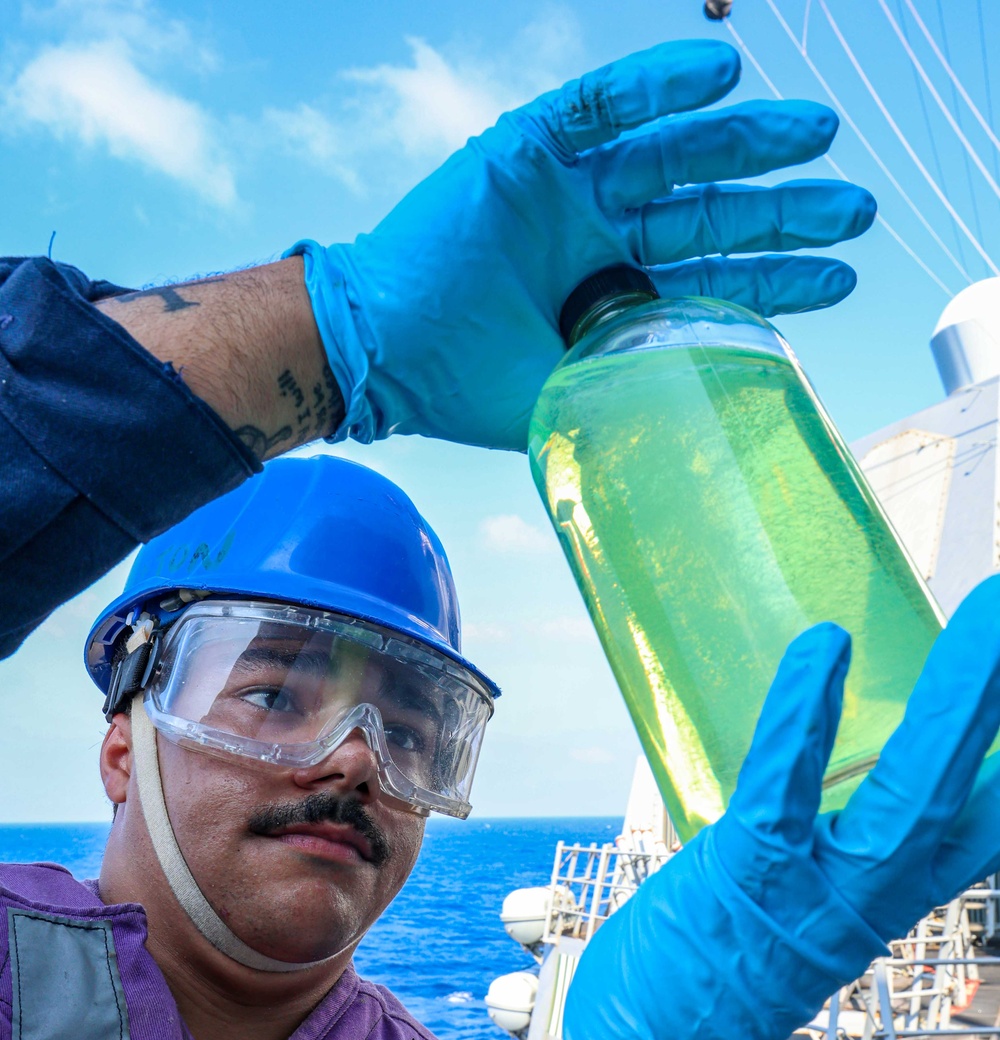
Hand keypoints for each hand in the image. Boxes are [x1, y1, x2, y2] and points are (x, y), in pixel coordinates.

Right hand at [288, 39, 875, 450]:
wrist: (381, 355)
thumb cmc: (463, 386)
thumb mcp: (571, 397)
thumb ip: (631, 394)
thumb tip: (707, 429)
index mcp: (612, 294)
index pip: (711, 280)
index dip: (775, 277)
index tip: (839, 276)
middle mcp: (598, 234)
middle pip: (708, 210)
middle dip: (781, 209)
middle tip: (852, 205)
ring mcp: (568, 188)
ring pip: (674, 151)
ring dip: (745, 139)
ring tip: (815, 134)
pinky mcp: (527, 146)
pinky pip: (603, 102)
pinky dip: (659, 83)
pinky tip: (724, 73)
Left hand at [555, 576, 999, 1039]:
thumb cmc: (728, 961)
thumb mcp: (810, 898)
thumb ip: (837, 833)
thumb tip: (836, 755)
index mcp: (896, 892)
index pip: (982, 825)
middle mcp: (877, 893)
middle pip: (964, 793)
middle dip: (996, 705)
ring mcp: (817, 887)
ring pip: (907, 795)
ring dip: (955, 704)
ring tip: (993, 613)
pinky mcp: (748, 873)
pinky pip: (784, 788)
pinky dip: (804, 718)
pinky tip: (825, 649)